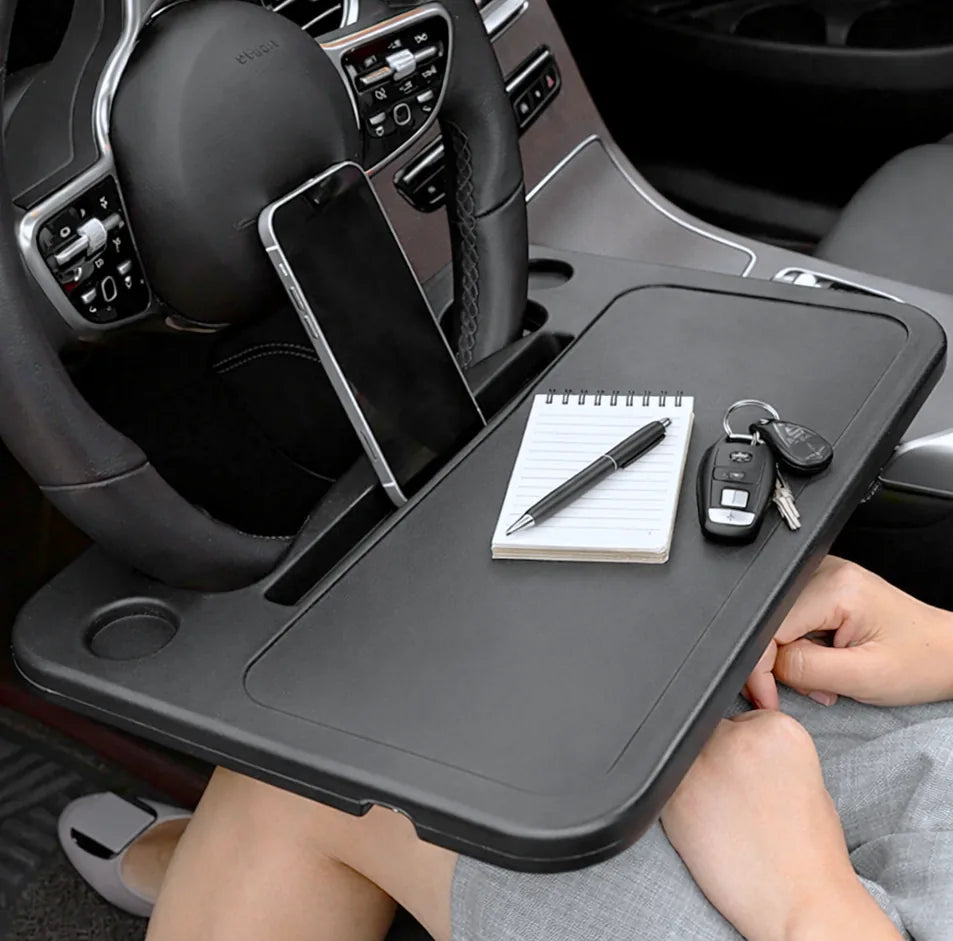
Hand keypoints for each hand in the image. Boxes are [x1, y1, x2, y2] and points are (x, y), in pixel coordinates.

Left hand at [662, 712, 900, 940]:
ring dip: (696, 777)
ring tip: (721, 814)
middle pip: (711, 730)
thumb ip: (767, 751)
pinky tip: (706, 827)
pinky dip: (680, 802)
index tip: (750, 777)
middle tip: (733, 798)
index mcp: (778, 728)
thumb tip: (732, 743)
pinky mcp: (674, 793)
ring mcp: (702, 762)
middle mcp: (737, 736)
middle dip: (718, 759)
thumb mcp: (806, 779)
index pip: (745, 719)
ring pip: (686, 755)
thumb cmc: (809, 852)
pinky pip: (666, 783)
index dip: (745, 753)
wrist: (801, 902)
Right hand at [745, 556, 952, 710]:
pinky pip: (791, 622)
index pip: (769, 627)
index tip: (769, 698)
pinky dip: (802, 647)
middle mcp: (823, 572)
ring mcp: (822, 577)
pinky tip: (827, 654)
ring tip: (829, 673)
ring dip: (794, 657)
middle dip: (782, 665)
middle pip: (770, 625)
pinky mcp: (823, 587)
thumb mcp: (862, 677)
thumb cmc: (921, 662)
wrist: (950, 653)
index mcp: (834, 586)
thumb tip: (766, 666)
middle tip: (814, 687)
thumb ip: (804, 669)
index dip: (762, 668)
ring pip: (777, 625)